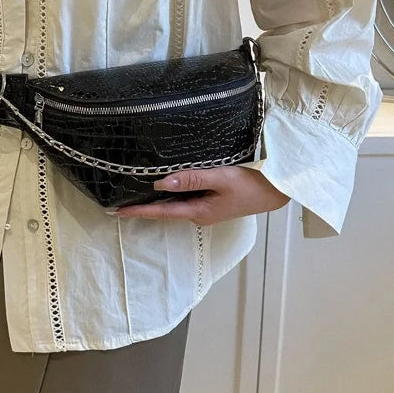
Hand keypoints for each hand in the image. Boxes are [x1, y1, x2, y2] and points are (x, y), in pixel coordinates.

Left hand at [113, 166, 289, 224]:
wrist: (277, 191)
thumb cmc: (252, 184)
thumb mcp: (221, 178)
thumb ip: (191, 179)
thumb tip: (160, 183)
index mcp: (198, 211)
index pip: (161, 212)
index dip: (137, 211)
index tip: (115, 212)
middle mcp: (199, 214)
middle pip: (164, 211)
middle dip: (142, 207)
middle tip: (118, 201)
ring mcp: (206, 209)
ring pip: (174, 205)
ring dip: (155, 201)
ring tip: (133, 192)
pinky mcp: (212, 202)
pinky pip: (185, 199)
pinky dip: (171, 194)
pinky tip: (164, 185)